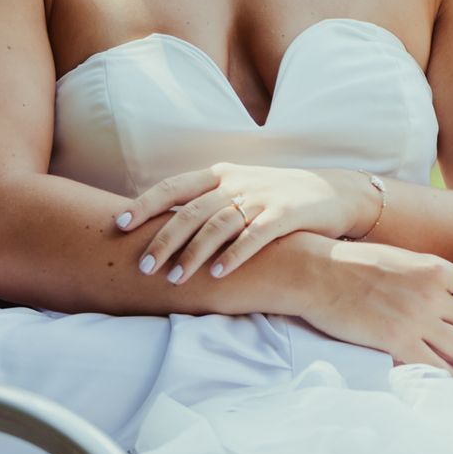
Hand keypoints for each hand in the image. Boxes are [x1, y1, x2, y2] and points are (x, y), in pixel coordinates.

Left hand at [116, 162, 373, 283]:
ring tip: (175, 278)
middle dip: (163, 240)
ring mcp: (261, 197)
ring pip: (218, 225)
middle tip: (144, 266)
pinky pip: (254, 236)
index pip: (173, 187)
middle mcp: (236, 182)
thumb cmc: (275, 198)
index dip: (144, 204)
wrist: (333, 193)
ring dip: (194, 253)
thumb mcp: (238, 191)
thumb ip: (205, 204)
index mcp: (219, 174)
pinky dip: (234, 256)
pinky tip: (217, 275)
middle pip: (191, 210)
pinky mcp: (285, 215)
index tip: (119, 224)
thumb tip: (161, 227)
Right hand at [316, 241, 452, 371]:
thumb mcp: (403, 259)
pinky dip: (448, 379)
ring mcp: (416, 319)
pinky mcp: (396, 341)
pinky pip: (433, 367)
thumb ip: (430, 276)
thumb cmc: (354, 264)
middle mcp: (434, 294)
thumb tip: (450, 292)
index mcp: (438, 270)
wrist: (316, 272)